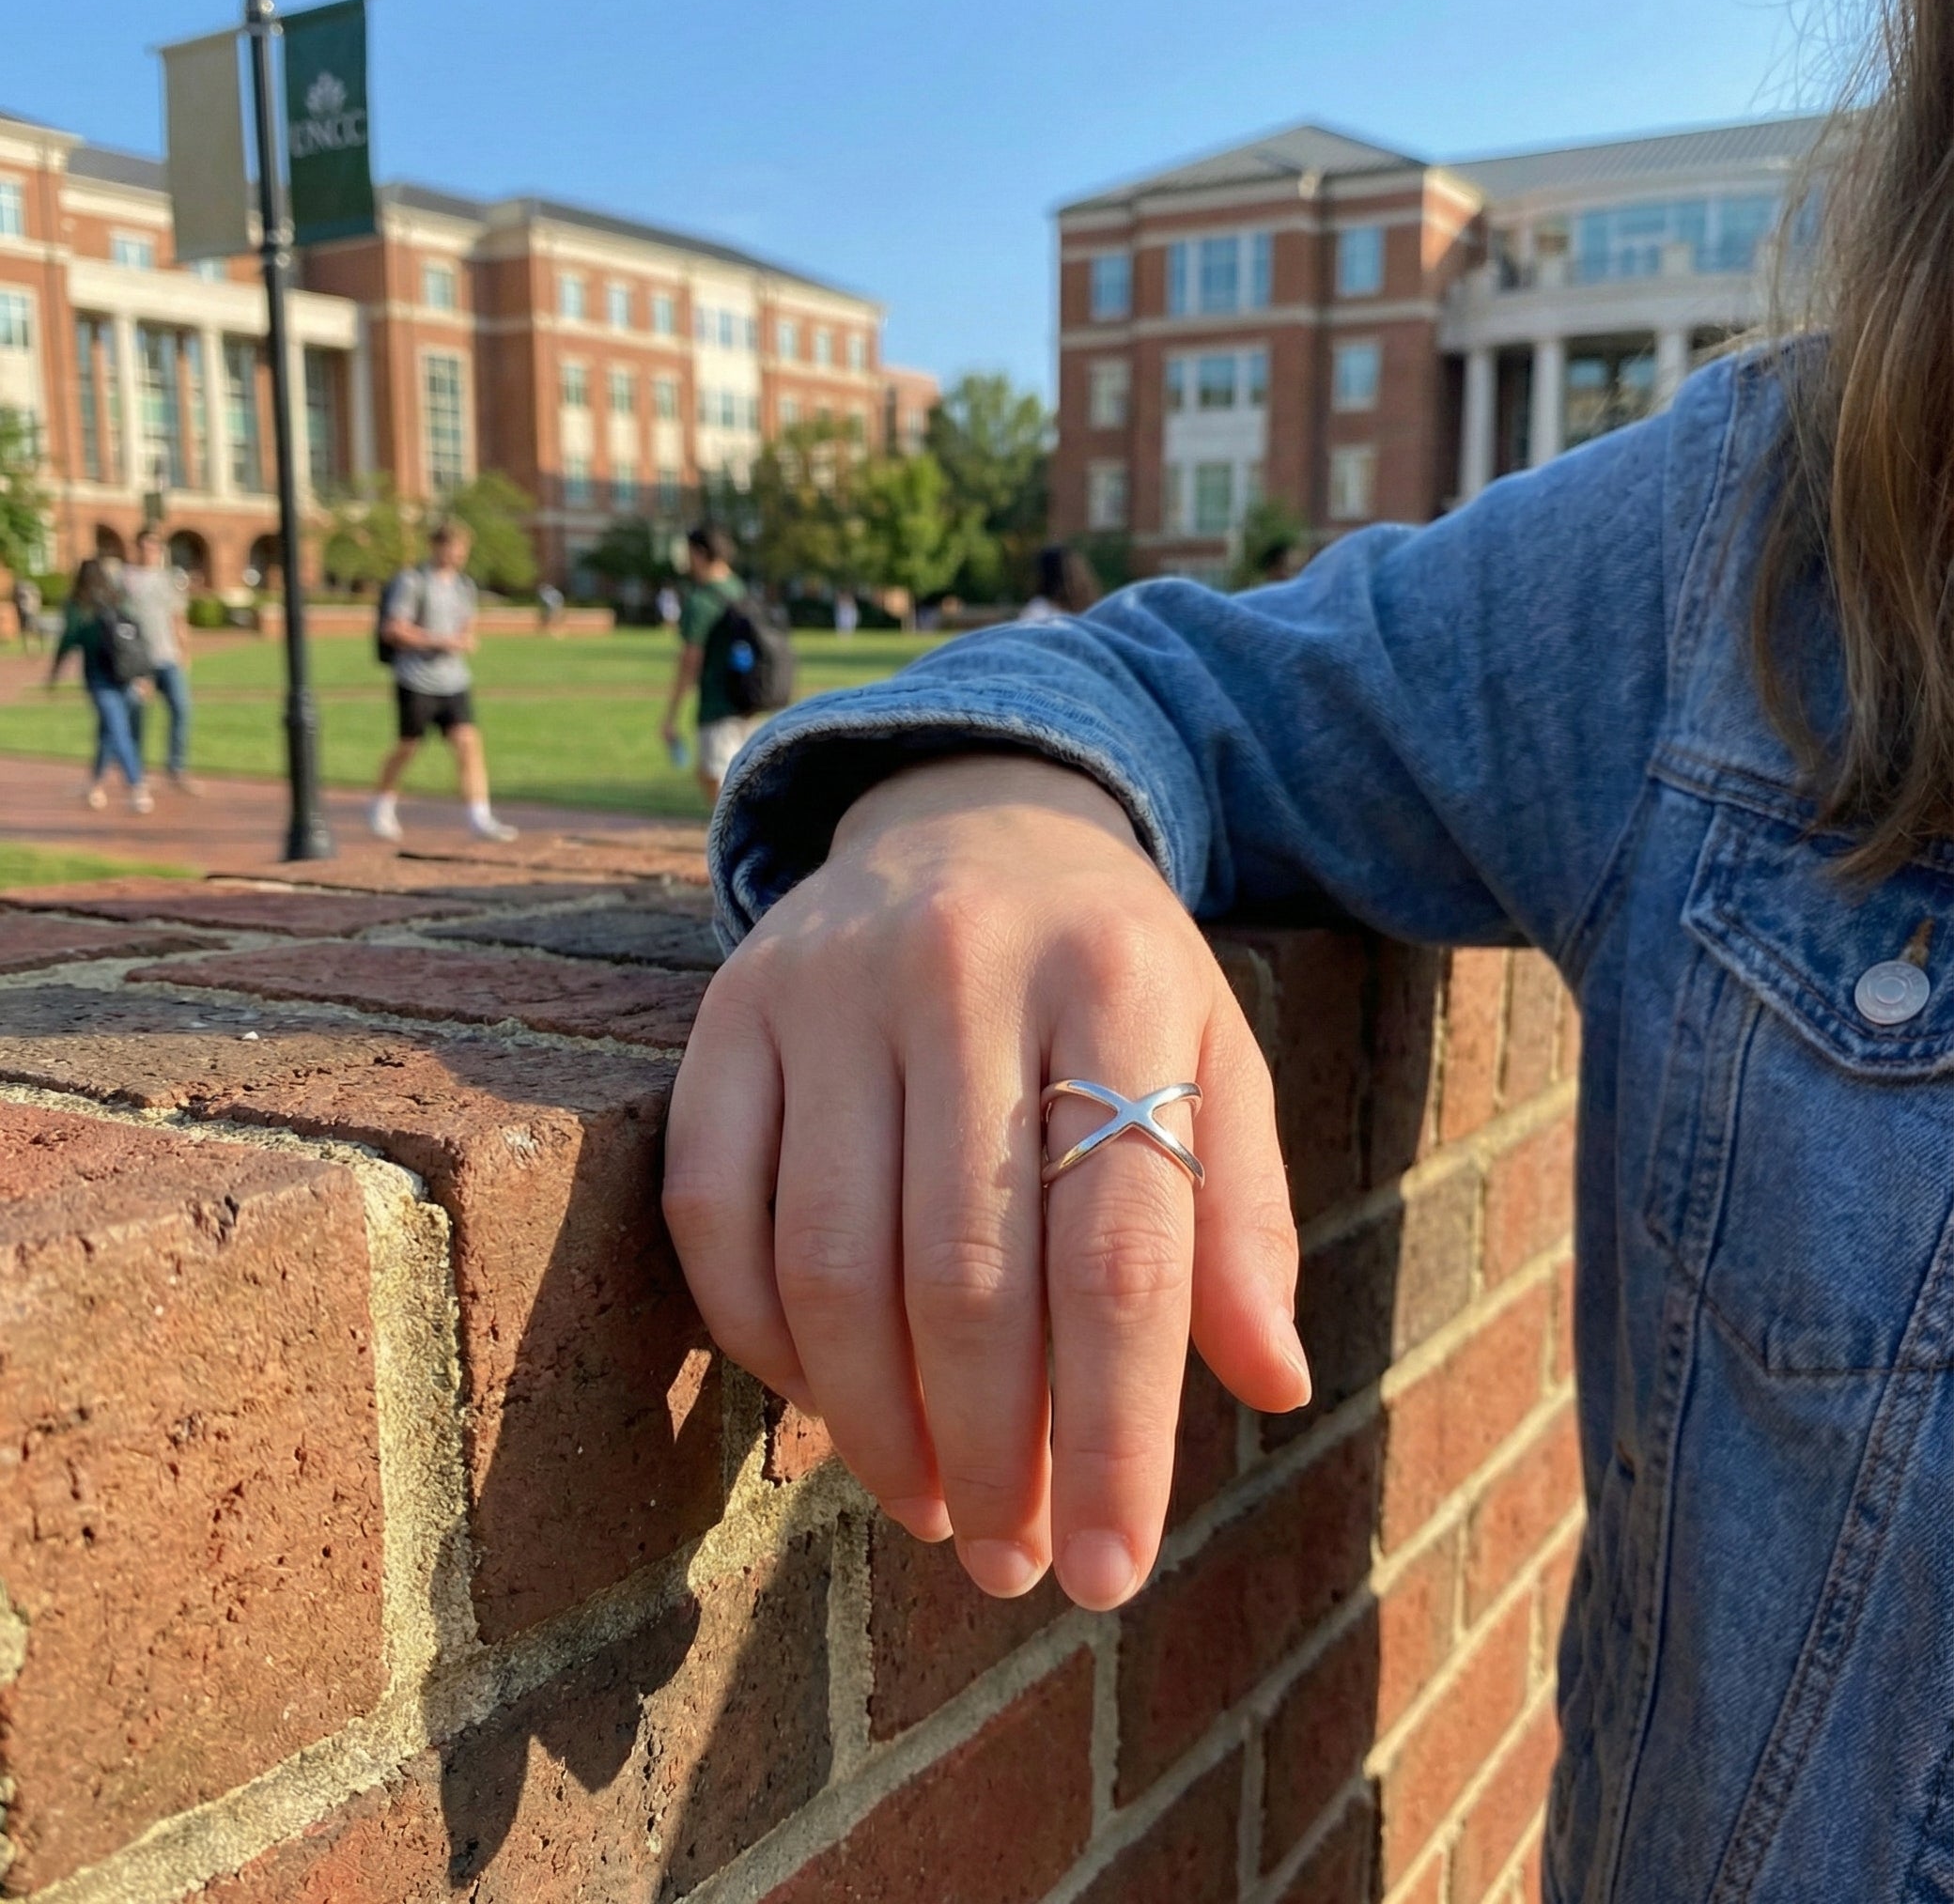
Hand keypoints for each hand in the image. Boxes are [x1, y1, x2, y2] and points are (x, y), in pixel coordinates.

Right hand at [664, 754, 1308, 1610]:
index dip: (1116, 1434)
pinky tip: (820, 1398)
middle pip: (967, 1276)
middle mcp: (963, 970)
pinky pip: (714, 1211)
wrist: (969, 818)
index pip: (1120, 1254)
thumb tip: (1275, 1383)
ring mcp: (827, 987)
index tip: (1109, 1569)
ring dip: (873, 1424)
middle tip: (1011, 1563)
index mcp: (1116, 983)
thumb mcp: (1212, 1053)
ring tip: (929, 1503)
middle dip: (992, 1454)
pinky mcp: (728, 1011)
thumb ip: (1237, 1211)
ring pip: (831, 1261)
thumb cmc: (1107, 973)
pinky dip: (759, 1336)